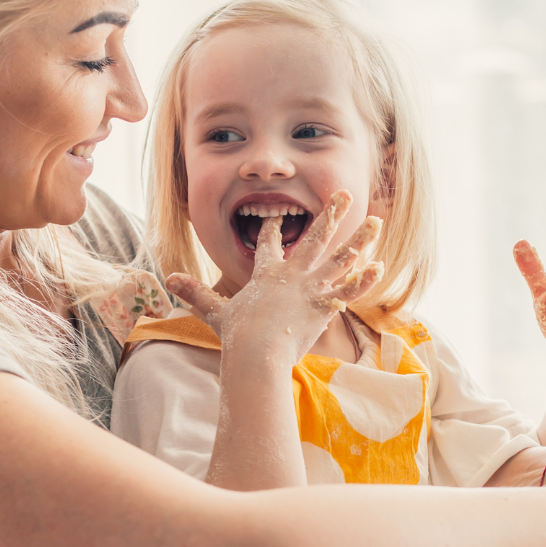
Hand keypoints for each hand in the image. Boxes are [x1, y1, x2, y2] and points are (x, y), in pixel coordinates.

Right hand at [166, 191, 383, 366]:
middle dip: (330, 213)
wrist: (256, 353)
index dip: (270, 229)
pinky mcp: (324, 304)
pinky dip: (363, 279)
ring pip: (339, 257)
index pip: (268, 245)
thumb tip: (168, 280)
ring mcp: (310, 287)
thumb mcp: (214, 312)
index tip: (275, 215)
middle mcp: (292, 273)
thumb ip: (196, 295)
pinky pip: (349, 289)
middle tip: (343, 193)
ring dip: (359, 239)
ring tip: (375, 222)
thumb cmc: (237, 335)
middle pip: (314, 237)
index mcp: (266, 273)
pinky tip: (378, 265)